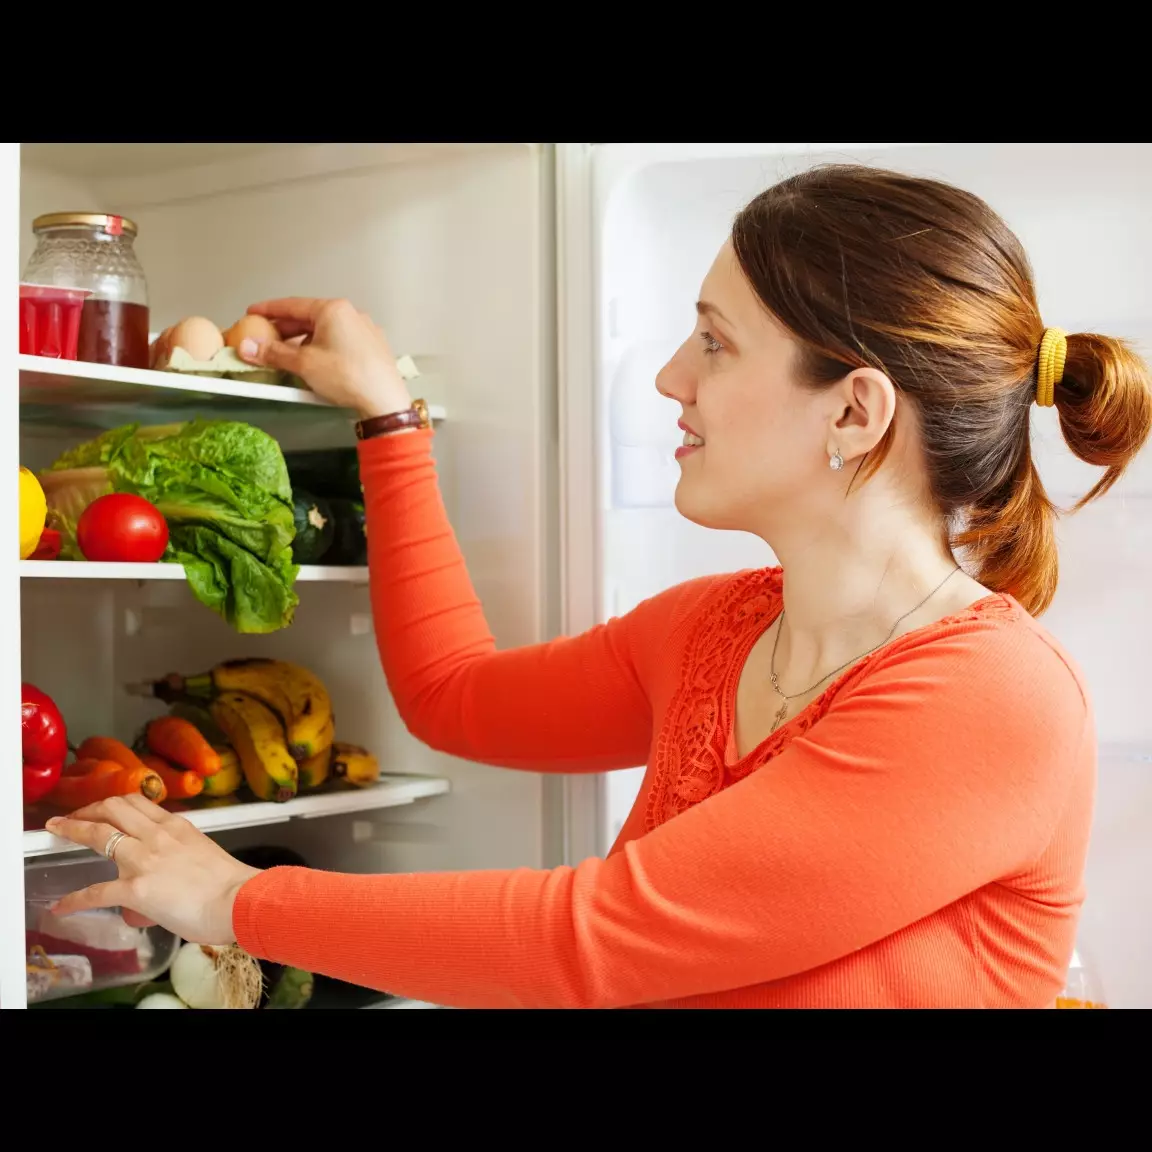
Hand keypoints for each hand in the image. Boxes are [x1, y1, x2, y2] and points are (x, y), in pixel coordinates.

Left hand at [44, 795, 259, 944]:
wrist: (238, 899)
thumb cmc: (230, 883)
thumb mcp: (204, 850)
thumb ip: (182, 851)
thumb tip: (171, 868)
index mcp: (176, 826)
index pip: (137, 803)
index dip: (112, 804)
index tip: (101, 809)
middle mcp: (157, 835)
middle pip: (113, 808)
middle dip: (87, 810)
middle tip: (72, 819)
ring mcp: (144, 859)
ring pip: (99, 834)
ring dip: (73, 831)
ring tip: (57, 832)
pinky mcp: (136, 888)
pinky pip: (96, 891)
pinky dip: (75, 899)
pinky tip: (63, 905)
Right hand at [236, 297, 412, 418]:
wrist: (384, 401)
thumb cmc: (348, 377)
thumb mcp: (304, 364)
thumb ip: (273, 353)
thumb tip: (249, 347)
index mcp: (333, 310)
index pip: (292, 305)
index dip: (269, 310)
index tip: (253, 313)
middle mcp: (351, 315)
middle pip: (309, 318)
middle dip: (285, 330)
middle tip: (265, 338)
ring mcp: (364, 331)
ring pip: (325, 332)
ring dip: (304, 342)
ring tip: (286, 355)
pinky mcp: (371, 348)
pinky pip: (340, 343)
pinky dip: (322, 349)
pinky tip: (314, 363)